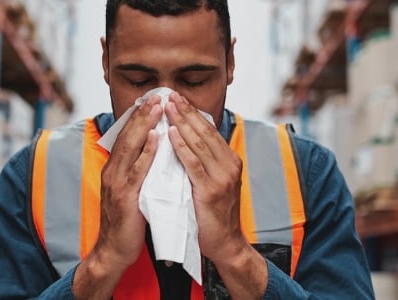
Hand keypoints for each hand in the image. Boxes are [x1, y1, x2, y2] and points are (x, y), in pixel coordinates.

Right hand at [74, 96, 161, 298]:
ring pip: (131, 147)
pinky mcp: (125, 197)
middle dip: (142, 114)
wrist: (114, 251)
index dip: (138, 117)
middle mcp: (112, 172)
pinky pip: (138, 170)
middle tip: (157, 95)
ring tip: (158, 107)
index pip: (126, 136)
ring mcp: (117, 183)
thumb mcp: (131, 191)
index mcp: (114, 169)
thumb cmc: (127, 222)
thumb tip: (152, 152)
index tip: (151, 99)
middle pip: (127, 136)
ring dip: (145, 125)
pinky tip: (158, 138)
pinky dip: (148, 152)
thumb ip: (137, 172)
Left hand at [164, 93, 267, 298]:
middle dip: (186, 111)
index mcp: (229, 160)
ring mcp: (222, 177)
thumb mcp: (212, 183)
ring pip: (199, 143)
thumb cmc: (214, 215)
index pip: (209, 130)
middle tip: (170, 94)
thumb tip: (185, 142)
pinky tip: (171, 134)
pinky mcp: (212, 190)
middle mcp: (229, 165)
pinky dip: (182, 147)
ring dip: (182, 122)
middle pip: (204, 131)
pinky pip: (194, 164)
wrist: (226, 244)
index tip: (177, 97)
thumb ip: (203, 163)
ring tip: (167, 106)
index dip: (192, 112)